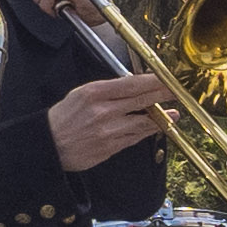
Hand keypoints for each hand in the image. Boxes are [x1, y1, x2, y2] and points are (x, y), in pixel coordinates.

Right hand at [44, 70, 171, 174]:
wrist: (49, 144)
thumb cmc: (64, 117)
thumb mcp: (81, 94)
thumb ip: (108, 90)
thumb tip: (134, 86)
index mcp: (95, 93)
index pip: (131, 84)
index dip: (153, 81)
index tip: (167, 79)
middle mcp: (103, 111)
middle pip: (142, 100)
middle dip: (163, 96)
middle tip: (177, 92)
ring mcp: (108, 131)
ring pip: (143, 122)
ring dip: (161, 117)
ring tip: (173, 113)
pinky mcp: (111, 147)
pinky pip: (135, 138)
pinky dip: (147, 132)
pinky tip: (156, 127)